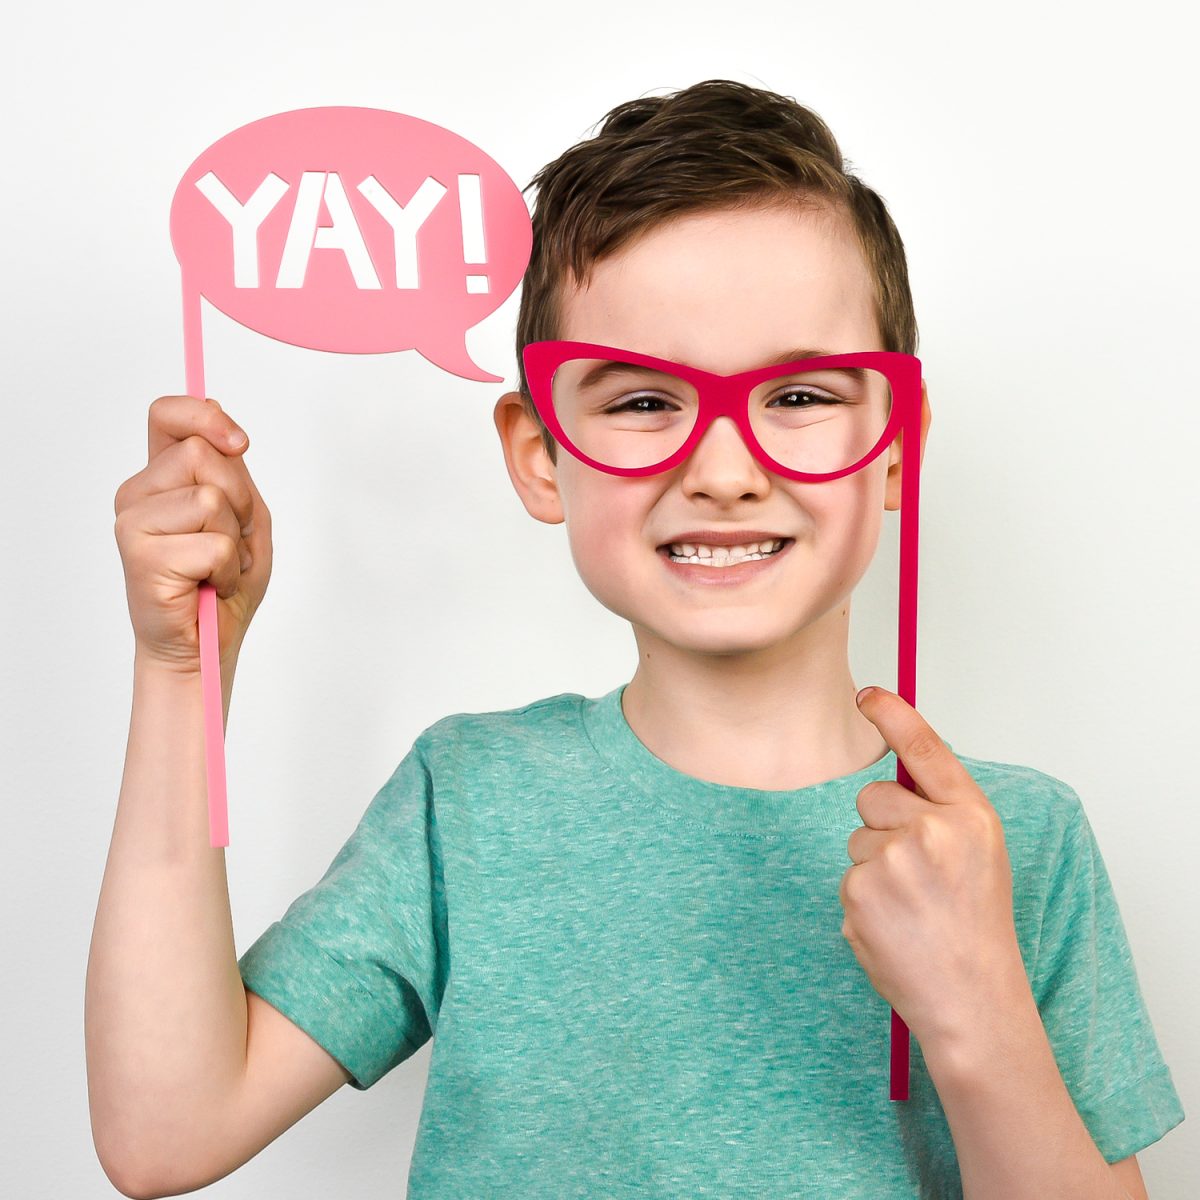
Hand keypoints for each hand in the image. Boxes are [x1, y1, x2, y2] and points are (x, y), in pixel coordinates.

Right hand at [113, 395, 272, 673]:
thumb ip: (233, 471)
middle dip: (238, 500)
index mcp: (161, 478)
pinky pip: (213, 544)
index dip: (205, 416)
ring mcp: (133, 523)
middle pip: (201, 454)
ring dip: (233, 539)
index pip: (168, 415)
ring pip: (210, 499)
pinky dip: (227, 569)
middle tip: (230, 540)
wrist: (206, 644)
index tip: (238, 443)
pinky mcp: (140, 556)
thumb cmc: (222, 583)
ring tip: (217, 566)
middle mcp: (138, 494)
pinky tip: (208, 585)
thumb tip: (223, 429)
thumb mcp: (245, 516)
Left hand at [839, 687, 1027, 1051]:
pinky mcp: (860, 892)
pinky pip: (847, 878)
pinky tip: (894, 927)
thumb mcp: (979, 855)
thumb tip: (889, 781)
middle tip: (917, 876)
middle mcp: (933, 830)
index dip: (894, 715)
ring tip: (911, 909)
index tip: (868, 694)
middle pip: (871, 796)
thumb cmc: (976, 926)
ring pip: (856, 841)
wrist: (972, 999)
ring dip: (874, 869)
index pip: (925, 749)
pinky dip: (864, 902)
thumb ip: (941, 813)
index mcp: (971, 816)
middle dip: (882, 825)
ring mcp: (893, 861)